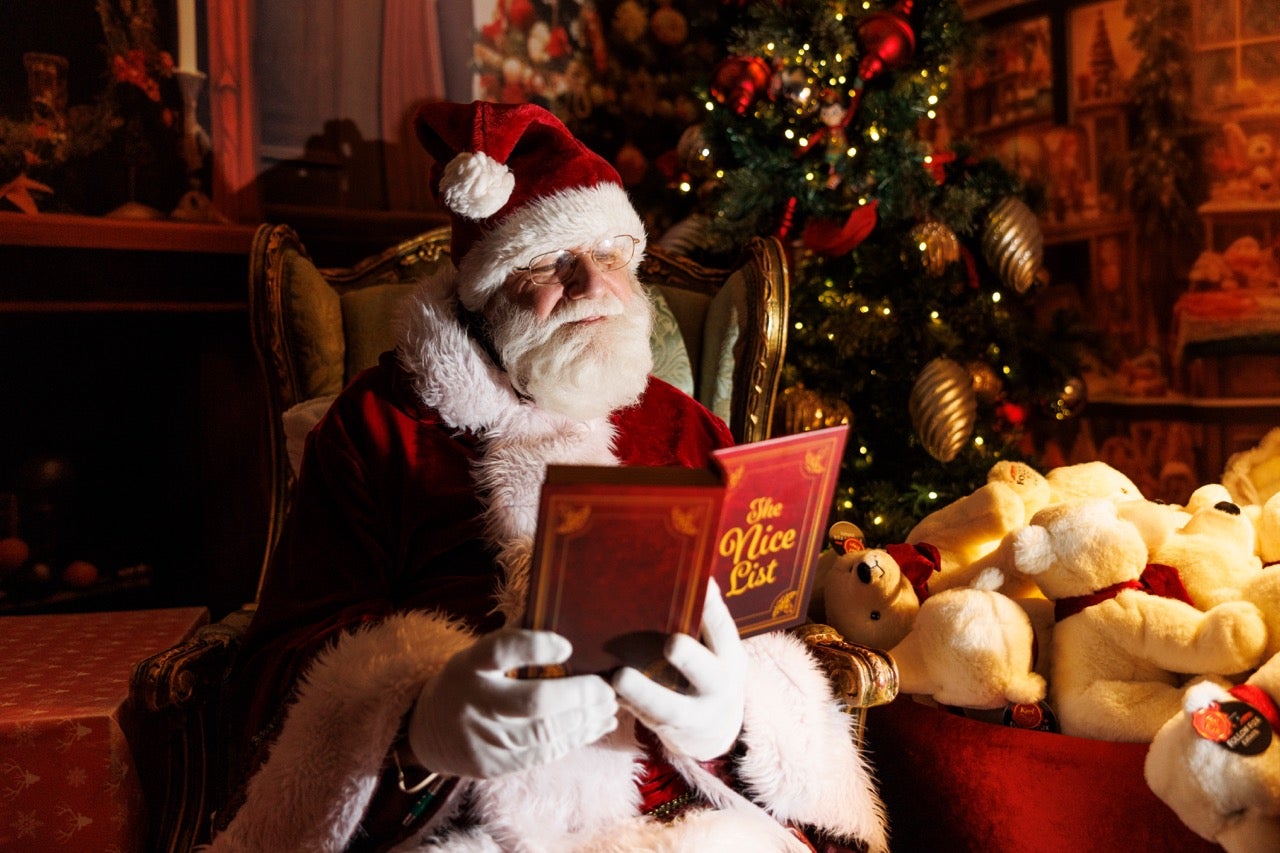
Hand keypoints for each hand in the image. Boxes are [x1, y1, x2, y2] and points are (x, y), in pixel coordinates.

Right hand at [408, 628, 618, 778]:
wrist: (428, 731)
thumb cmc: (470, 682)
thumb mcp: (477, 656)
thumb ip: (513, 644)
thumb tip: (565, 623)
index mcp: (469, 665)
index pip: (500, 651)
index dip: (535, 646)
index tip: (567, 645)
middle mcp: (473, 703)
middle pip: (533, 702)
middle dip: (578, 695)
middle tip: (607, 688)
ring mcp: (482, 739)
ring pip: (544, 734)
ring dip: (584, 720)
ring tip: (608, 707)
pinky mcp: (492, 767)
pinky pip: (541, 756)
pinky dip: (574, 740)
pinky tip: (594, 726)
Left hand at [612, 578, 745, 760]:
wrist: (714, 730)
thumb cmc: (708, 672)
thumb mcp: (717, 651)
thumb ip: (703, 623)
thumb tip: (687, 575)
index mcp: (729, 658)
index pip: (724, 630)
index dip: (714, 608)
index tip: (703, 584)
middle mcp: (716, 688)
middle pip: (707, 674)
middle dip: (691, 659)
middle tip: (672, 644)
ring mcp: (692, 713)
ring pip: (668, 706)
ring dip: (644, 692)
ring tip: (620, 676)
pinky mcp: (664, 728)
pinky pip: (642, 717)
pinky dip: (622, 704)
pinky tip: (600, 689)